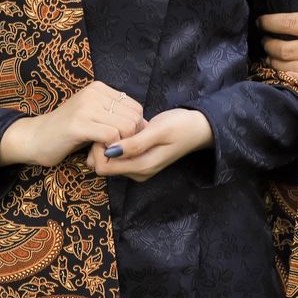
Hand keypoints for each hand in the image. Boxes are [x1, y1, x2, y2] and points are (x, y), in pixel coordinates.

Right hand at [0, 82, 144, 168]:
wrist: (34, 138)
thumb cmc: (67, 132)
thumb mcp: (93, 116)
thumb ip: (114, 115)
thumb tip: (144, 125)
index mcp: (99, 88)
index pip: (135, 108)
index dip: (135, 128)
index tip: (122, 142)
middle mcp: (94, 93)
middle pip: (134, 118)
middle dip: (130, 139)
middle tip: (115, 150)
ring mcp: (86, 107)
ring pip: (126, 127)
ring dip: (120, 146)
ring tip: (106, 152)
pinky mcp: (78, 124)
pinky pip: (111, 136)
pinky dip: (111, 149)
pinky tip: (99, 154)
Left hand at [86, 107, 212, 182]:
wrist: (200, 128)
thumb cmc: (181, 126)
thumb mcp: (159, 131)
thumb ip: (135, 143)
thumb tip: (109, 151)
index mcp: (142, 167)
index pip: (103, 167)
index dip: (98, 148)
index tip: (105, 129)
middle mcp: (138, 172)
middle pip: (103, 165)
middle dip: (100, 146)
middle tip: (111, 125)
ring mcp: (139, 168)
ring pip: (109, 160)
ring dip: (108, 143)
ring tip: (120, 126)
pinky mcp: (140, 160)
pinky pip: (119, 155)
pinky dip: (116, 143)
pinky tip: (125, 130)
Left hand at [260, 0, 297, 93]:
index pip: (292, 23)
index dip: (271, 23)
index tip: (261, 22)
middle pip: (288, 48)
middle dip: (269, 45)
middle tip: (264, 41)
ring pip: (297, 68)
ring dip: (277, 64)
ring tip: (269, 58)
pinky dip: (295, 81)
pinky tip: (285, 75)